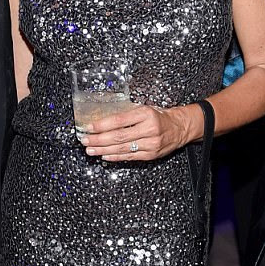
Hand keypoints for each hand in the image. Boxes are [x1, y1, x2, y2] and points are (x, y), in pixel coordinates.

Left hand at [80, 103, 201, 161]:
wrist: (180, 128)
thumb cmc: (160, 116)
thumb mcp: (145, 108)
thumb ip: (127, 114)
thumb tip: (102, 120)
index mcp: (146, 114)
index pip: (119, 121)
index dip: (102, 125)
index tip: (89, 127)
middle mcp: (149, 129)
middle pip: (118, 136)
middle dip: (98, 140)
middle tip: (85, 140)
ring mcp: (150, 144)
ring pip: (122, 148)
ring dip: (103, 150)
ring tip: (90, 149)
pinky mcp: (150, 155)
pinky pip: (129, 156)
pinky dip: (115, 157)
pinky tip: (104, 155)